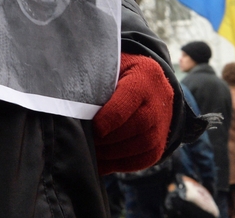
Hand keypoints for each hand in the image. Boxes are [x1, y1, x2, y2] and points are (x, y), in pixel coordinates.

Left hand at [93, 53, 173, 174]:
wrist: (148, 86)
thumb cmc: (117, 76)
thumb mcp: (108, 70)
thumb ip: (94, 83)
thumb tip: (72, 107)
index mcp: (145, 76)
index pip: (129, 100)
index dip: (107, 118)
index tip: (90, 126)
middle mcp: (160, 99)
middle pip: (138, 125)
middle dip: (108, 138)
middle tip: (84, 140)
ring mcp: (163, 124)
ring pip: (142, 145)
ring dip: (112, 153)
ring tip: (90, 151)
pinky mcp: (159, 145)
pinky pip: (143, 160)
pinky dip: (118, 164)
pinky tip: (100, 162)